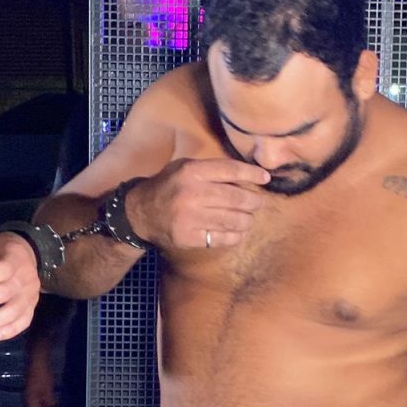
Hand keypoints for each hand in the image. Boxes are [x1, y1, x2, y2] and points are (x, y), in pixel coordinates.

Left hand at [0, 233, 40, 340]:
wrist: (30, 254)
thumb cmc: (5, 251)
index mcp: (16, 260)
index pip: (3, 270)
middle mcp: (25, 280)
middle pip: (3, 293)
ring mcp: (30, 296)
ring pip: (12, 312)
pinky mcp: (32, 307)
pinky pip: (24, 321)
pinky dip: (10, 331)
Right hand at [24, 358, 58, 406]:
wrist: (37, 360)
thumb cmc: (42, 374)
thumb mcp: (48, 390)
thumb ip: (50, 402)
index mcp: (30, 401)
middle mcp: (28, 399)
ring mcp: (31, 394)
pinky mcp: (34, 390)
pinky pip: (40, 401)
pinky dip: (47, 404)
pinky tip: (55, 403)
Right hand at [127, 158, 269, 249]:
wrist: (140, 212)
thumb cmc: (169, 186)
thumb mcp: (185, 168)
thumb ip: (212, 170)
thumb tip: (249, 175)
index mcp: (191, 172)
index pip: (230, 170)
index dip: (252, 174)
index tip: (265, 179)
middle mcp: (191, 194)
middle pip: (237, 198)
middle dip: (253, 201)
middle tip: (257, 203)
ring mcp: (190, 218)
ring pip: (233, 220)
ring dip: (246, 220)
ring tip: (247, 218)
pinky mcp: (189, 237)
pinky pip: (223, 238)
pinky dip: (235, 235)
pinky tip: (236, 232)